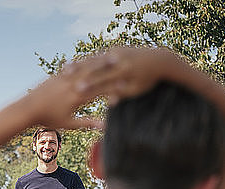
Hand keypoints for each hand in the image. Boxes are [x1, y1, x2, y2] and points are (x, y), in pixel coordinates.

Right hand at [67, 47, 191, 105]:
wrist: (159, 60)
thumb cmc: (149, 79)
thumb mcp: (137, 90)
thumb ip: (122, 94)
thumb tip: (110, 104)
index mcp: (123, 72)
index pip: (103, 80)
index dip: (89, 85)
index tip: (76, 91)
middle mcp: (118, 60)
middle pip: (94, 68)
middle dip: (79, 74)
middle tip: (64, 80)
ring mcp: (115, 52)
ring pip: (93, 60)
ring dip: (80, 65)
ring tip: (65, 71)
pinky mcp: (115, 49)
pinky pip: (97, 55)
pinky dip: (86, 60)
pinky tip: (77, 64)